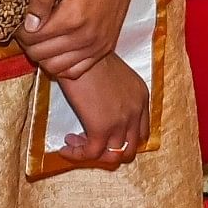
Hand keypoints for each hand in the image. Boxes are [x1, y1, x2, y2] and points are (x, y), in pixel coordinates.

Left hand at [18, 0, 142, 75]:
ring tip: (40, 38)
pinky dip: (63, 64)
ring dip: (43, 55)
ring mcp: (98, 45)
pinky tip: (57, 47)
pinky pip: (77, 70)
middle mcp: (86, 36)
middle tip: (26, 29)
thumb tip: (29, 25)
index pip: (33, 39)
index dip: (19, 32)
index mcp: (73, 17)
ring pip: (57, 67)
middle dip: (28, 44)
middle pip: (42, 55)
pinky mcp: (106, 47)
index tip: (18, 22)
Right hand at [48, 49, 150, 167]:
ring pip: (113, 156)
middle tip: (89, 143)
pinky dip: (77, 155)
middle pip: (131, 148)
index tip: (104, 136)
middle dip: (110, 151)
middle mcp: (136, 111)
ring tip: (75, 143)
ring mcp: (121, 122)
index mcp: (141, 97)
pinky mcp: (101, 128)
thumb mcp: (114, 74)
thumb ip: (115, 94)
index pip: (141, 132)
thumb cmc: (88, 55)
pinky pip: (91, 153)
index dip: (123, 139)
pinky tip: (66, 148)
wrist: (77, 51)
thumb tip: (99, 107)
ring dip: (93, 154)